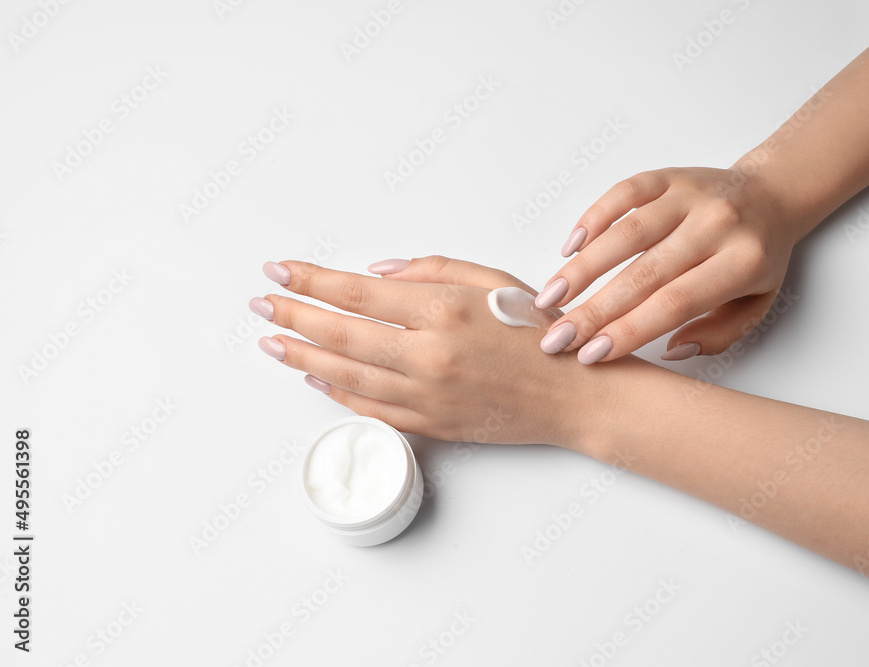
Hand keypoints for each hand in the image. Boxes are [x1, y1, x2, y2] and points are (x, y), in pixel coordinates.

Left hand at [251, 256, 646, 448]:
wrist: (576, 396)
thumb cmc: (541, 333)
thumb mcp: (493, 280)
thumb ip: (430, 270)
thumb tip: (372, 275)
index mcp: (444, 310)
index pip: (355, 292)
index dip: (309, 280)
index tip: (279, 270)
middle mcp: (428, 354)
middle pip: (339, 334)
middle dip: (292, 316)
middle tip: (262, 304)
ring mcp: (426, 395)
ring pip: (344, 375)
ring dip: (302, 357)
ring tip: (273, 342)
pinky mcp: (430, 424)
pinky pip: (370, 408)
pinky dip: (337, 392)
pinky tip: (316, 377)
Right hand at [534, 167, 795, 362]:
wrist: (774, 193)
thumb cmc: (758, 257)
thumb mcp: (757, 305)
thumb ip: (718, 335)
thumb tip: (669, 351)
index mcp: (743, 263)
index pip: (675, 304)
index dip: (628, 330)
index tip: (591, 355)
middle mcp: (717, 225)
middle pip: (644, 274)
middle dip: (594, 310)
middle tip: (557, 337)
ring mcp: (690, 195)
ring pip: (627, 233)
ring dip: (583, 268)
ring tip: (550, 298)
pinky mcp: (669, 174)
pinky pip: (624, 192)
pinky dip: (593, 218)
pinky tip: (570, 248)